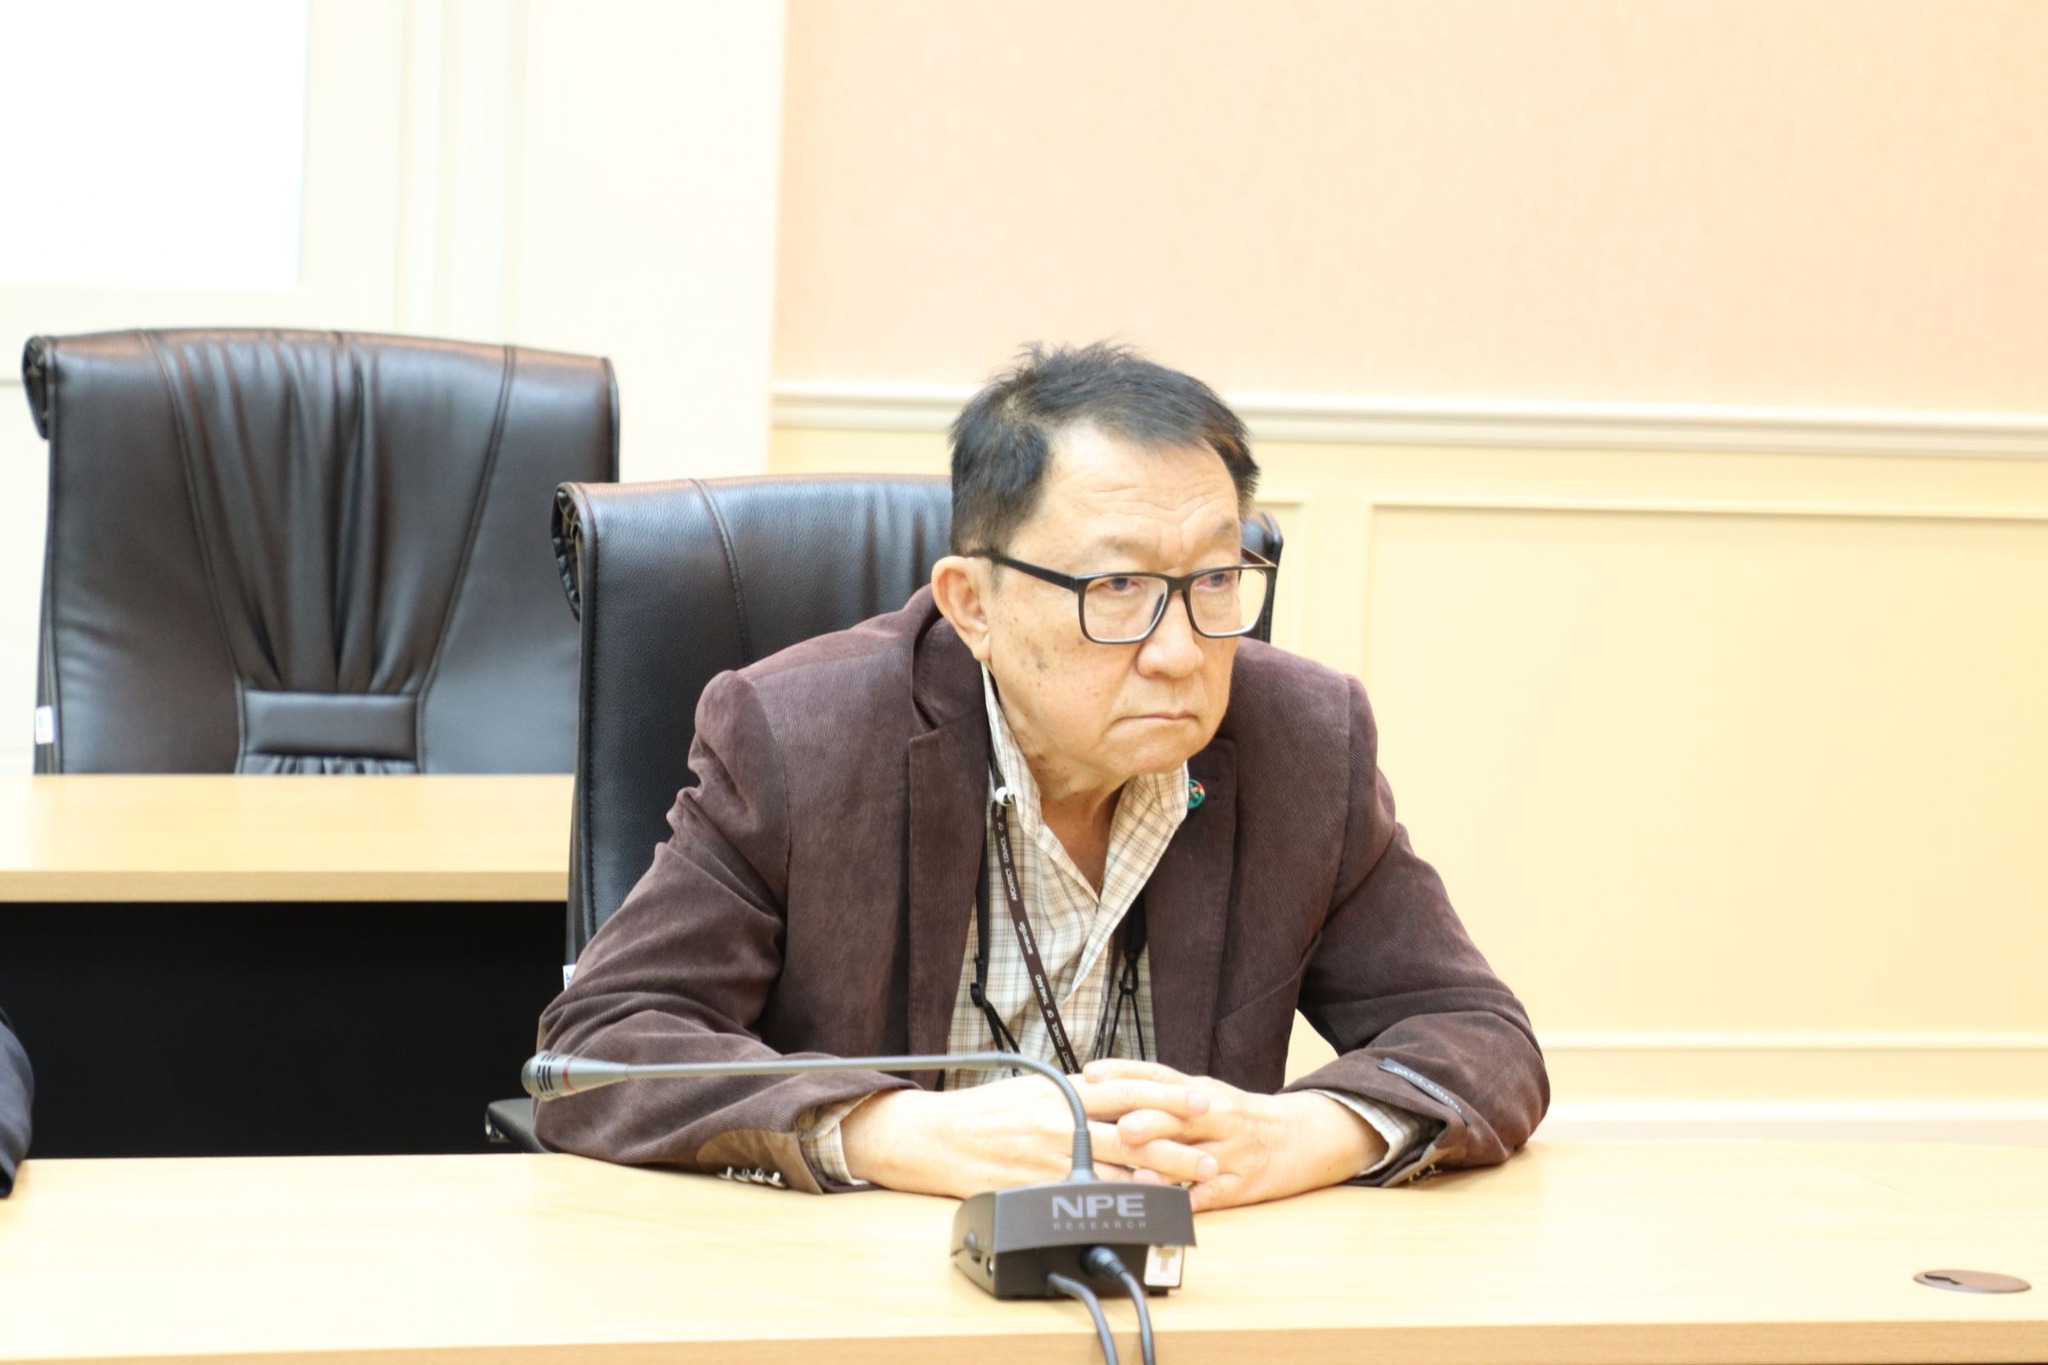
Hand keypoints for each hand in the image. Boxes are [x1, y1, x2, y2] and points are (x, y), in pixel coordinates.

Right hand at [838, 1070, 1220, 1197]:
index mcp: (1066, 1093)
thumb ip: (1077, 1091)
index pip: (1128, 1090)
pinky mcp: (1042, 1190)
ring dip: (1155, 1182)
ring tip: (1190, 1189)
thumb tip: (1115, 1088)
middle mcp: (1065, 1126)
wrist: (940, 1138)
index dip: (1168, 1096)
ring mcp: (1054, 1161)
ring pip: (1116, 1173)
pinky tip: (1141, 1210)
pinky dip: (1118, 1206)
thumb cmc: (988, 1110)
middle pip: (1132, 1137)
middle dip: (1176, 1147)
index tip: (1201, 1100)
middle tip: (1210, 1156)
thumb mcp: (1037, 1087)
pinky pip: (1087, 1200)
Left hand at [1084, 1059, 1384, 1210]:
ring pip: (1196, 1159)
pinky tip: (1173, 1209)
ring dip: (1167, 1168)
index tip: (1093, 1073)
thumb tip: (1109, 1094)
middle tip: (1122, 1127)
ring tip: (1139, 1174)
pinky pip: (1215, 1194)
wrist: (1303, 1136)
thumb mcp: (1206, 1096)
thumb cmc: (1241, 1118)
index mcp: (1201, 1091)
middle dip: (1150, 1122)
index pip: (1159, 1076)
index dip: (1126, 1073)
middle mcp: (1216, 1115)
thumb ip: (1163, 1096)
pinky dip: (1193, 1202)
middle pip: (1179, 1115)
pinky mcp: (1243, 1183)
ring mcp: (1231, 1150)